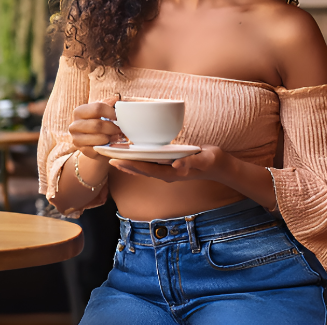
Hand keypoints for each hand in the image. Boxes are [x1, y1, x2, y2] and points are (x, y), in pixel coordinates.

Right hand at [68, 96, 121, 158]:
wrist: (95, 142)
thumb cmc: (100, 123)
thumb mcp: (103, 112)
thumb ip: (109, 104)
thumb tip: (116, 98)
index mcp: (79, 112)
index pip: (97, 108)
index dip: (111, 112)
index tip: (119, 116)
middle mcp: (74, 125)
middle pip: (98, 125)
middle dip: (112, 128)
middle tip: (120, 130)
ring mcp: (77, 139)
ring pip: (99, 138)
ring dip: (111, 138)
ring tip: (116, 136)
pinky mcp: (82, 151)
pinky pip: (98, 150)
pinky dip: (107, 147)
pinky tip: (110, 144)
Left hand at [109, 145, 226, 182]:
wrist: (220, 166)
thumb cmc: (212, 162)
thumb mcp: (204, 160)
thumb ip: (192, 163)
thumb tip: (176, 166)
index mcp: (171, 173)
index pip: (146, 169)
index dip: (130, 165)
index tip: (115, 160)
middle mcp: (166, 173)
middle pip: (140, 169)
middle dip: (123, 163)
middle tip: (106, 155)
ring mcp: (167, 170)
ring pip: (143, 167)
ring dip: (128, 161)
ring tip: (113, 154)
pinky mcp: (169, 164)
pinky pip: (150, 163)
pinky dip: (139, 158)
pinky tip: (132, 153)